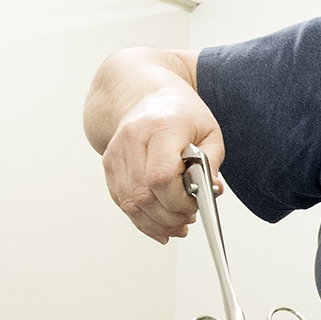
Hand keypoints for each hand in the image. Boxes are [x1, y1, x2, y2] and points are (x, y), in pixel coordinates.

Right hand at [87, 49, 222, 242]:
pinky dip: (142, 220)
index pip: (162, 176)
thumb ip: (212, 163)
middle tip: (189, 218)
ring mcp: (116, 152)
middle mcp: (132, 139)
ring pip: (130, 203)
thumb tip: (210, 192)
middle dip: (170, 216)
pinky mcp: (108, 164)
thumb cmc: (179, 112)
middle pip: (144, 194)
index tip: (195, 204)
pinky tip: (160, 225)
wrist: (142, 94)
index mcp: (161, 127)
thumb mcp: (209, 132)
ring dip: (156, 223)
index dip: (179, 199)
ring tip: (177, 225)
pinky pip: (122, 202)